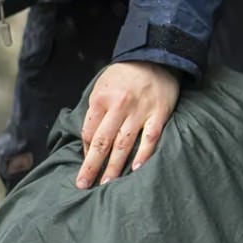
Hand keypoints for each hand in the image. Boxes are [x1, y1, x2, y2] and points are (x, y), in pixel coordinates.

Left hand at [76, 62, 179, 187]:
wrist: (156, 57)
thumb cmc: (125, 75)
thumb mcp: (103, 86)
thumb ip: (96, 111)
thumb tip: (90, 141)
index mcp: (101, 99)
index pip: (89, 132)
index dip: (86, 151)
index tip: (85, 166)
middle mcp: (119, 106)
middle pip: (102, 142)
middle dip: (91, 166)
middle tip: (84, 185)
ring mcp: (140, 111)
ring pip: (123, 145)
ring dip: (114, 167)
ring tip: (106, 184)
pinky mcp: (159, 114)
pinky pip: (150, 138)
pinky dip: (143, 154)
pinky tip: (136, 169)